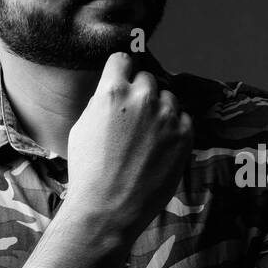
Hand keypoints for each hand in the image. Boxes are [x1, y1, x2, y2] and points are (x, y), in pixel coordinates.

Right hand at [60, 51, 192, 243]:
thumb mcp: (82, 126)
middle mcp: (143, 98)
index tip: (124, 79)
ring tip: (147, 137)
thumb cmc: (89, 171)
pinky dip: (175, 128)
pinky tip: (160, 147)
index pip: (123, 59)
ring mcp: (167, 117)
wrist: (108, 208)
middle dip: (141, 93)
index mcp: (113, 91)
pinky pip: (184, 119)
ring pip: (168, 98)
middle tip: (134, 118)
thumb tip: (115, 89)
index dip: (122, 70)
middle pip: (148, 79)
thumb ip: (102, 101)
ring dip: (160, 110)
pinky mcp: (185, 136)